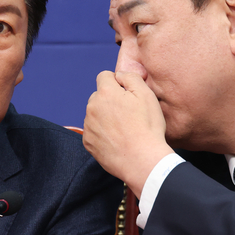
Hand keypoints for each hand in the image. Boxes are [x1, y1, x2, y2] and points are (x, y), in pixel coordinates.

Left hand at [83, 71, 172, 196]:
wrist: (142, 160)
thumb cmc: (147, 127)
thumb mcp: (146, 95)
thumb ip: (130, 77)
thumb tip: (119, 74)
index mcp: (105, 93)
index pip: (104, 76)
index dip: (117, 83)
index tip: (128, 95)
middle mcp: (92, 107)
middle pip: (99, 95)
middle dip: (110, 100)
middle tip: (128, 114)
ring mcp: (88, 125)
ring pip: (95, 113)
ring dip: (105, 116)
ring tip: (124, 129)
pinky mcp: (88, 142)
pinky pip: (93, 131)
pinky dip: (102, 133)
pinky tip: (117, 140)